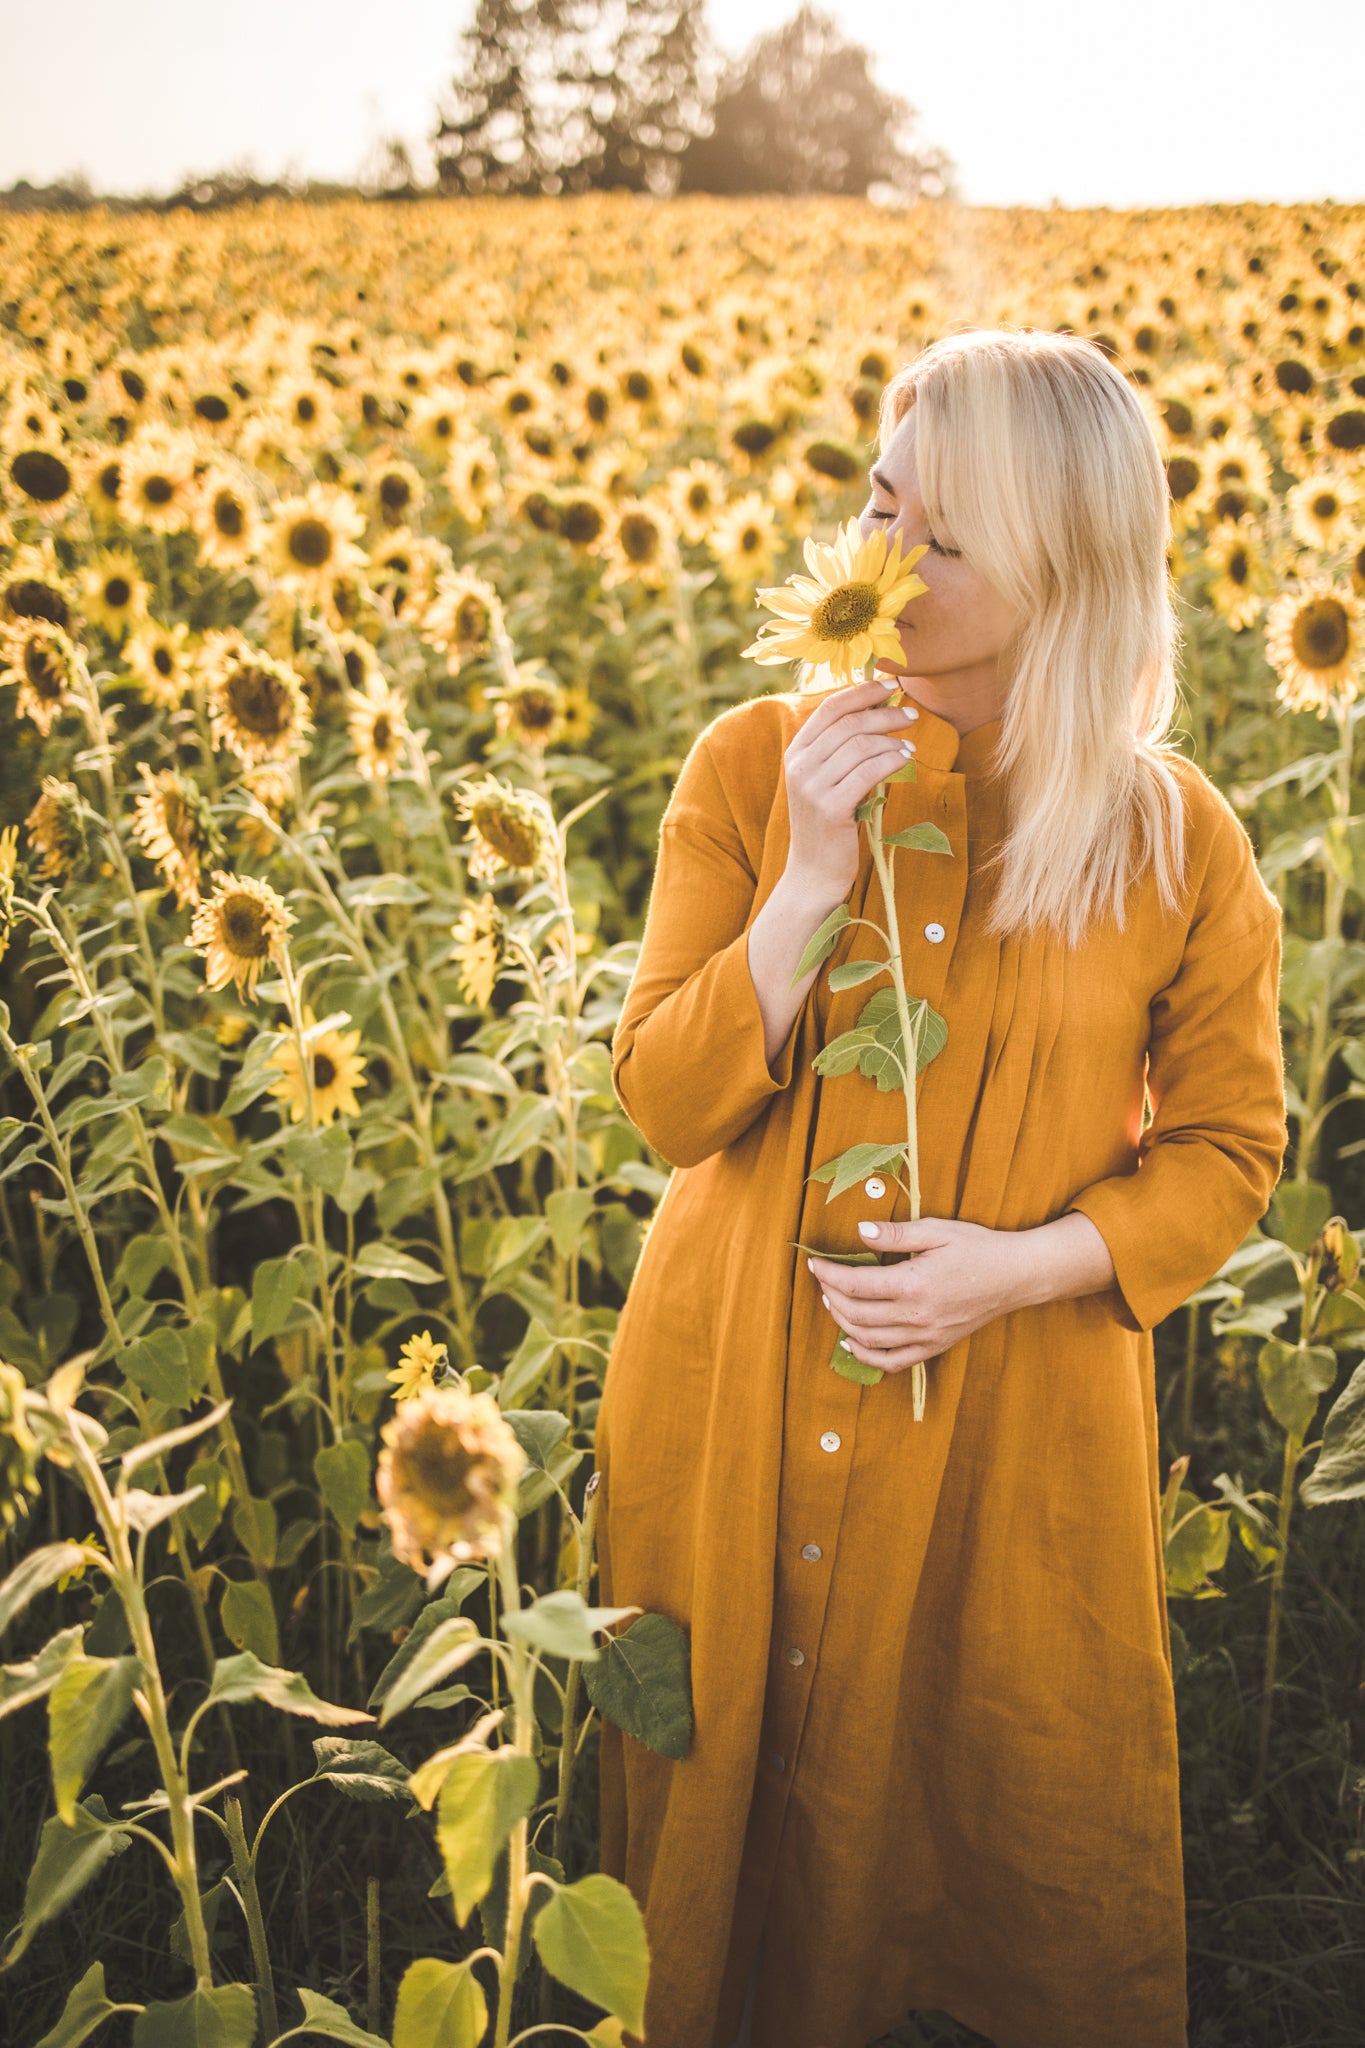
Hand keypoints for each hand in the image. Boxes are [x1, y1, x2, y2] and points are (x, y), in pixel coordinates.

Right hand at [781, 675, 919, 903]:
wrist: (813, 874)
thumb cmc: (827, 825)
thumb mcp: (826, 781)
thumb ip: (840, 750)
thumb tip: (878, 712)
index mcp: (796, 753)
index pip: (830, 708)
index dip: (862, 692)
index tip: (891, 686)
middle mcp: (799, 766)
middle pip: (849, 723)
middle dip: (885, 714)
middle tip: (912, 714)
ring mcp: (812, 787)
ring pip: (861, 745)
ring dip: (892, 739)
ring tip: (910, 746)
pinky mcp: (830, 808)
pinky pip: (868, 772)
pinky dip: (891, 761)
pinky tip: (906, 760)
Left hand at [807, 1216, 1036, 1373]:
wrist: (1017, 1276)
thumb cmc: (978, 1248)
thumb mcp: (936, 1230)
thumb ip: (895, 1233)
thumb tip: (858, 1231)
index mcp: (914, 1284)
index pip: (856, 1284)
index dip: (829, 1274)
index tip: (815, 1262)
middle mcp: (917, 1316)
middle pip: (857, 1314)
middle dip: (831, 1296)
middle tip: (823, 1279)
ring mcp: (926, 1336)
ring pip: (869, 1340)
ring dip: (843, 1323)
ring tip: (832, 1303)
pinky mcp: (935, 1347)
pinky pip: (894, 1362)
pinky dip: (867, 1357)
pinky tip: (852, 1343)